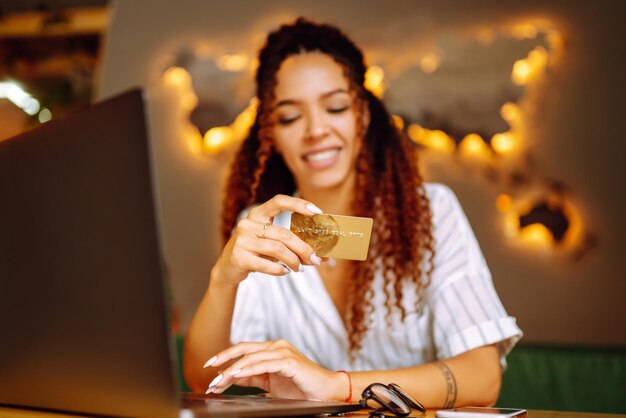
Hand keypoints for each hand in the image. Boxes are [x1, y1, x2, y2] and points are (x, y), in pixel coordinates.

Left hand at [203, 339, 347, 400]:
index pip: (244, 350)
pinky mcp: (289, 361)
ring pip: (251, 357)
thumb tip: (231, 377)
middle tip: (208, 367)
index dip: (226, 357)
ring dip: (233, 369)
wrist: (325, 391)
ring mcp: (283, 351)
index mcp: (272, 349)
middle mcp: (276, 346)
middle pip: (244, 348)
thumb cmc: (300, 388)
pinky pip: (264, 364)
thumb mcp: (270, 383)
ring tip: (219, 380)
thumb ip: (253, 378)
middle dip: (224, 357)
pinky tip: (237, 375)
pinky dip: (248, 369)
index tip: (210, 367)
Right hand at [213, 194, 322, 285]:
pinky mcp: (238, 256)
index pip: (279, 201)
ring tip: (300, 268)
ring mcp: (242, 240)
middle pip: (284, 234)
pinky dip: (279, 270)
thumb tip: (323, 255)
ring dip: (293, 261)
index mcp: (258, 214)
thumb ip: (293, 244)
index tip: (317, 212)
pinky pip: (265, 264)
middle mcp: (248, 223)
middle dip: (303, 248)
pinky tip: (285, 271)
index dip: (299, 204)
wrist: (228, 267)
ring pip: (277, 249)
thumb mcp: (271, 242)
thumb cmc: (256, 252)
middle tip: (314, 259)